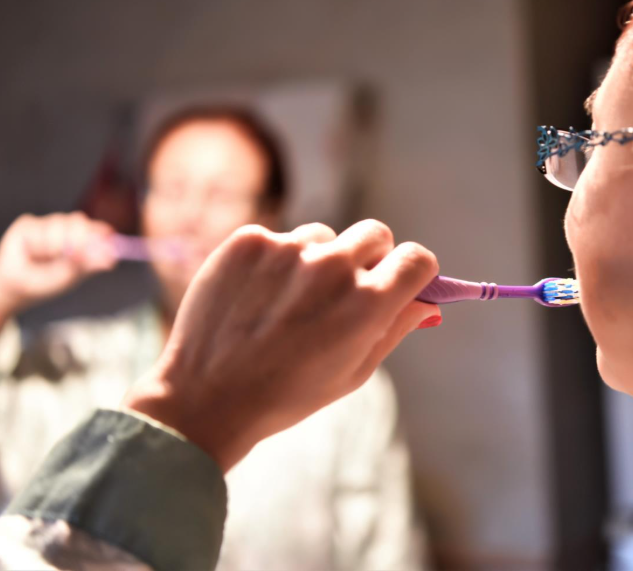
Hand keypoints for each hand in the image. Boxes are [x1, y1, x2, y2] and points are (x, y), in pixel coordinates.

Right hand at [0, 212, 117, 342]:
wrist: (15, 289)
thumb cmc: (46, 283)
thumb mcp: (71, 277)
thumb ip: (88, 265)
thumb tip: (111, 260)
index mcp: (83, 242)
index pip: (97, 228)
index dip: (100, 230)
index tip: (103, 238)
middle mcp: (67, 230)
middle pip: (78, 220)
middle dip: (77, 238)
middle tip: (71, 256)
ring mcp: (48, 225)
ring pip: (58, 223)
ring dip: (54, 246)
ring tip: (46, 260)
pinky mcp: (29, 224)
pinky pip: (37, 227)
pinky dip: (38, 244)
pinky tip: (32, 253)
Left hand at [123, 220, 440, 471]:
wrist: (205, 398)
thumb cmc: (287, 395)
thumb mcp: (354, 372)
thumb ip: (395, 329)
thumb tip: (426, 301)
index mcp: (368, 303)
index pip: (416, 258)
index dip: (413, 271)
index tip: (401, 281)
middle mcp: (332, 267)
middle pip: (375, 234)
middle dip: (370, 258)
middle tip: (345, 289)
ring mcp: (288, 249)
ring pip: (323, 236)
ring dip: (317, 260)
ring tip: (288, 303)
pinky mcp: (249, 241)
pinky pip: (278, 239)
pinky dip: (273, 262)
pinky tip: (256, 297)